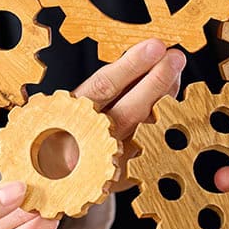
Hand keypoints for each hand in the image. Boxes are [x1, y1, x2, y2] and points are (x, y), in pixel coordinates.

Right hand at [37, 39, 184, 191]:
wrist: (52, 182)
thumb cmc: (66, 131)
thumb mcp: (72, 103)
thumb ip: (105, 83)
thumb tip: (146, 56)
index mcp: (68, 118)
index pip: (103, 87)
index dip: (132, 65)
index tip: (154, 46)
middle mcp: (89, 142)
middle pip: (129, 111)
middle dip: (156, 81)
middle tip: (175, 58)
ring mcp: (109, 163)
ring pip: (144, 130)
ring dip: (164, 100)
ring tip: (176, 74)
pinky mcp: (125, 177)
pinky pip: (152, 147)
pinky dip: (165, 123)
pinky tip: (173, 104)